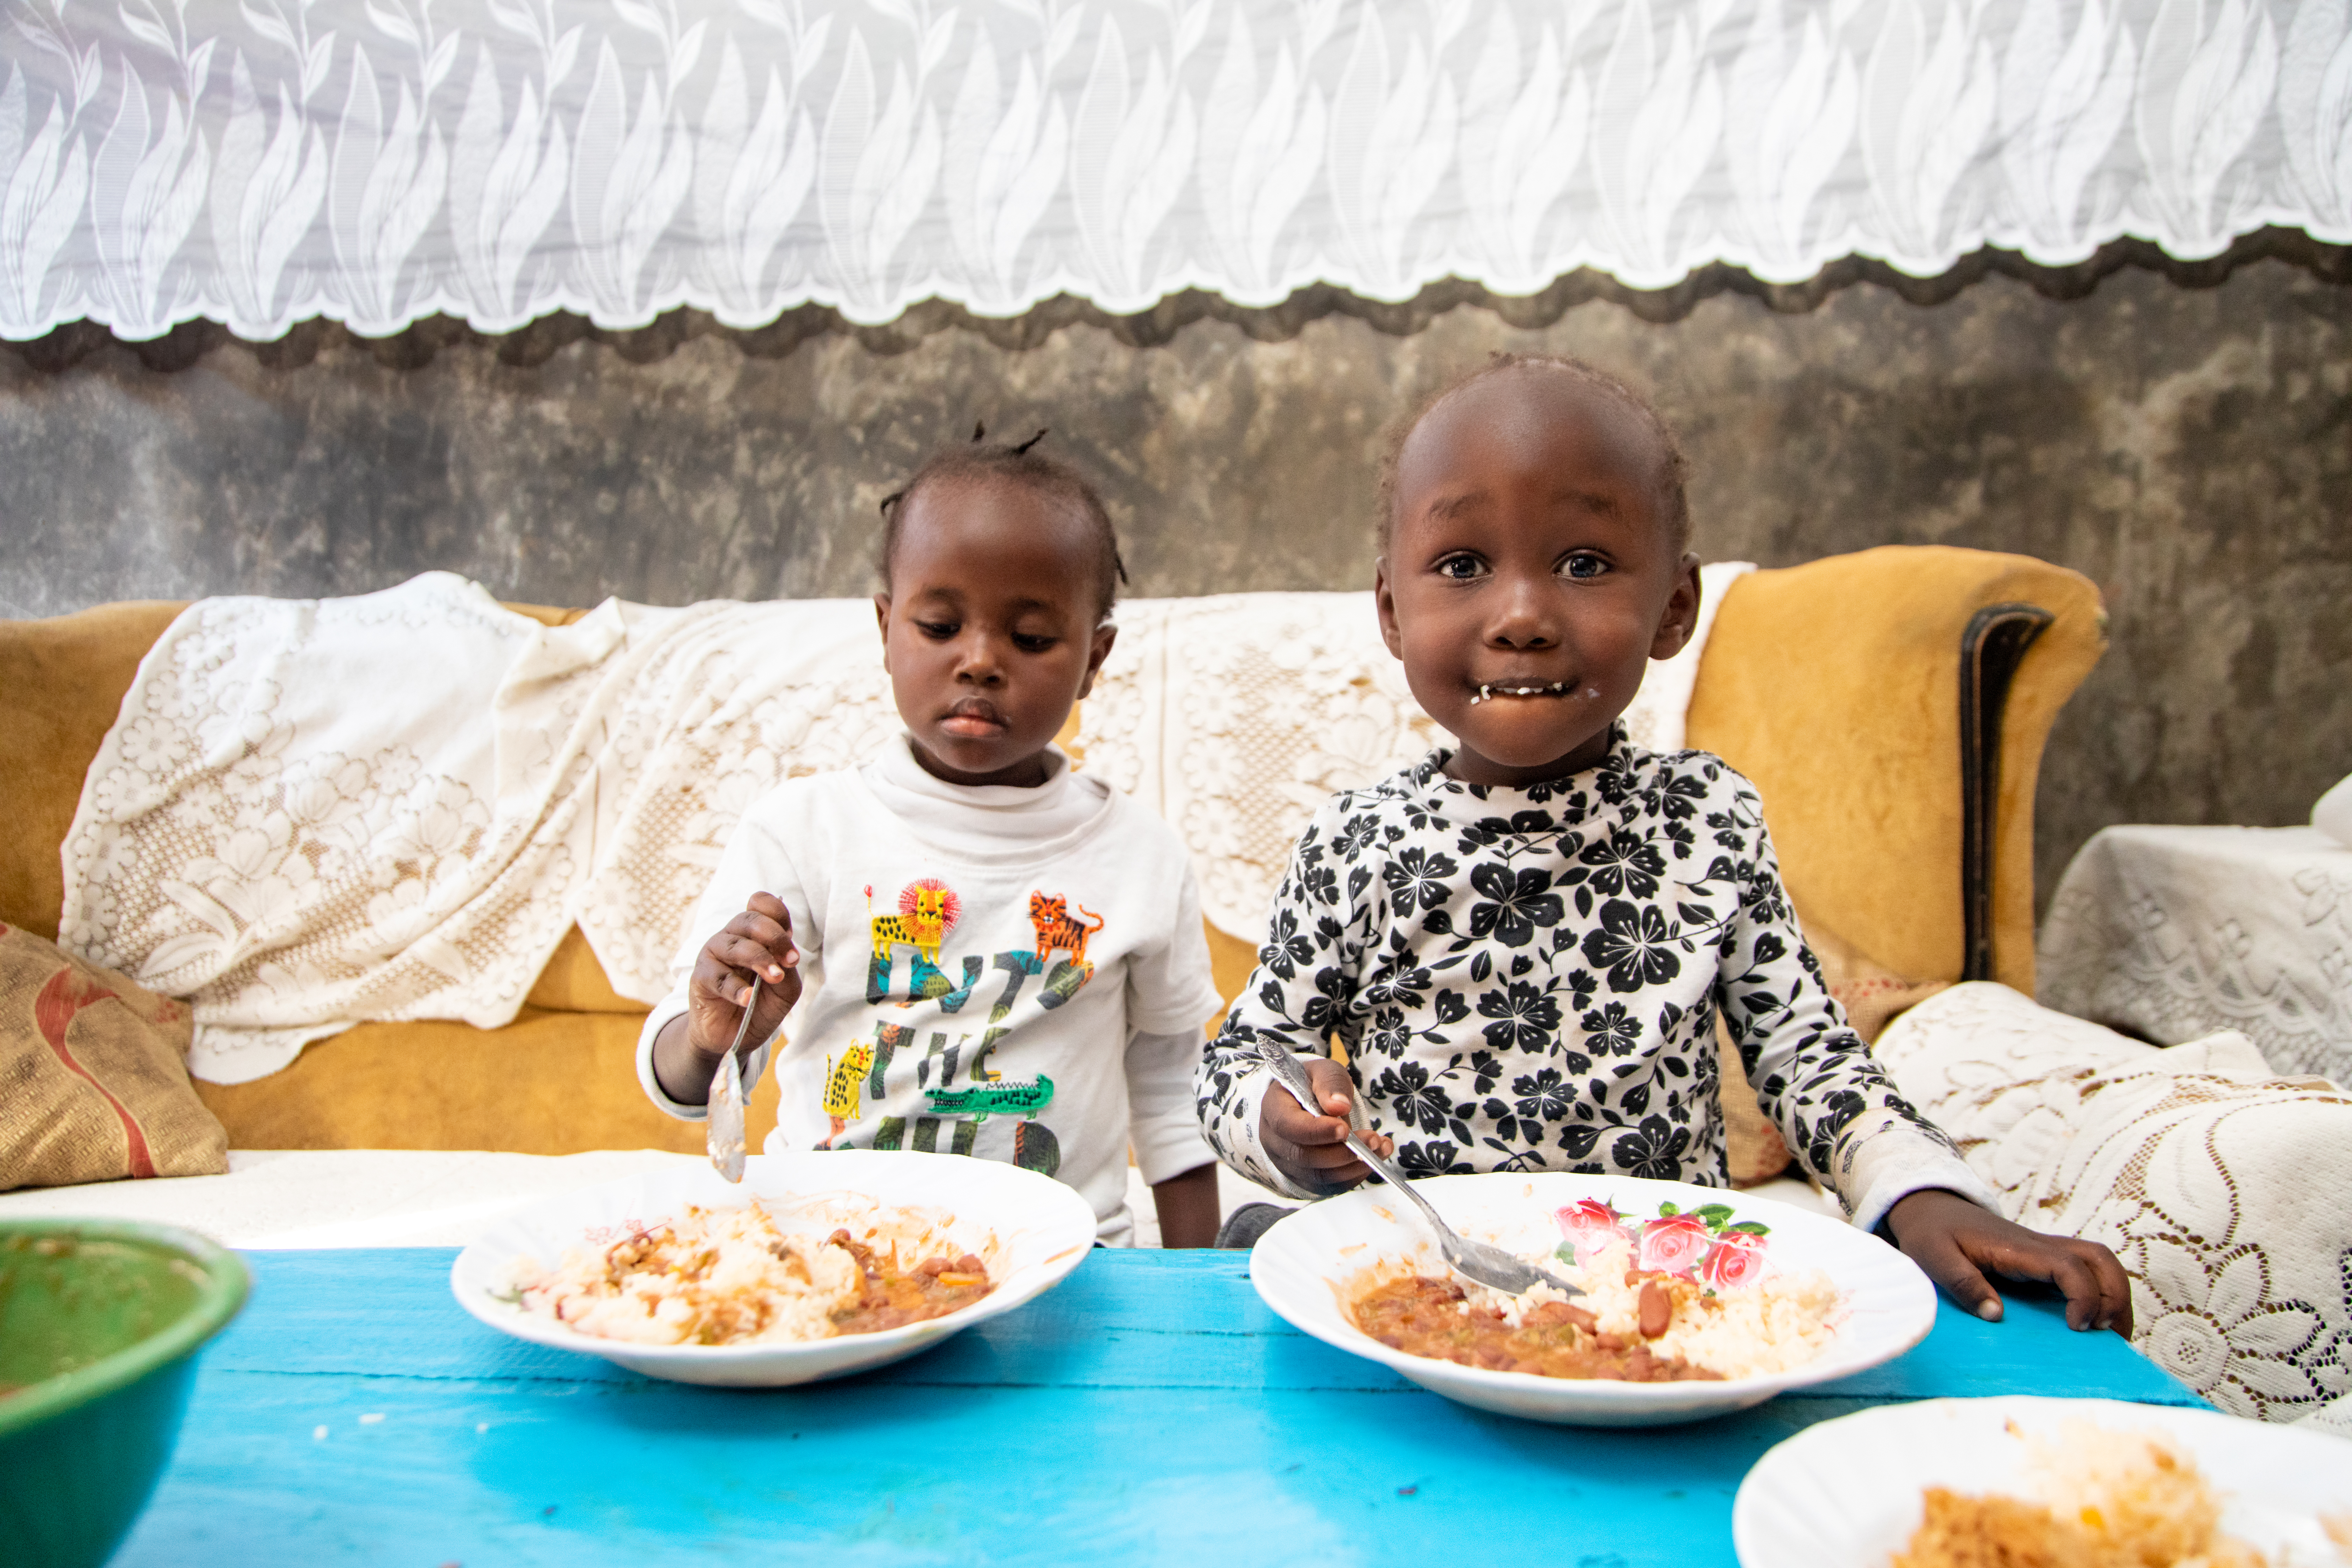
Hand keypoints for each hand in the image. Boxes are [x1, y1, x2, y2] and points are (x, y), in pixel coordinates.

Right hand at [686, 891, 800, 1059]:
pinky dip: (736, 988)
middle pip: (750, 919)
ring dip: (759, 959)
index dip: (779, 916)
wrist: (734, 1037)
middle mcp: (732, 937)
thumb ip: (787, 969)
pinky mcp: (701, 978)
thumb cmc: (761, 1004)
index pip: (762, 905)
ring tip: (774, 977)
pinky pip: (718, 977)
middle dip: (775, 937)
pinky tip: (747, 999)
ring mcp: (714, 955)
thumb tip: (786, 958)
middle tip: (791, 961)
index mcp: (754, 933)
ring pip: (735, 946)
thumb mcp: (785, 988)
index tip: (792, 943)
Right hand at [1259, 1056, 1394, 1194]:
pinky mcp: (1305, 1179)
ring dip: (1353, 1166)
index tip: (1345, 1129)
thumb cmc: (1313, 1085)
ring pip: (1319, 1176)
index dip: (1316, 1131)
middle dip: (1342, 1152)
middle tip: (1372, 1140)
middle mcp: (1275, 1142)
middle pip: (1303, 1156)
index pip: (1288, 1126)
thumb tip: (1339, 1106)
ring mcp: (1288, 1164)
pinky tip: (1374, 1158)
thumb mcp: (1322, 1071)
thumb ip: (1330, 1083)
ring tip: (1380, 1147)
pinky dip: (1355, 1175)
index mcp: (1273, 1110)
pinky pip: (1329, 1186)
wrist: (1305, 1102)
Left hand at [1884, 1188, 2133, 1335]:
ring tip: (2112, 1335)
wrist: (1930, 1209)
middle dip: (2115, 1296)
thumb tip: (1995, 1315)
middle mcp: (2040, 1247)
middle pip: (2099, 1259)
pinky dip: (2100, 1294)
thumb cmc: (1931, 1233)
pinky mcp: (2043, 1261)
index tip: (2076, 1328)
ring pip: (2099, 1262)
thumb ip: (1962, 1283)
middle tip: (2109, 1336)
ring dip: (2115, 1296)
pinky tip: (2092, 1325)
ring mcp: (2045, 1252)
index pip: (2068, 1265)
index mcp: (2016, 1248)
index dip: (2083, 1296)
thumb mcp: (1934, 1257)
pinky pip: (2085, 1272)